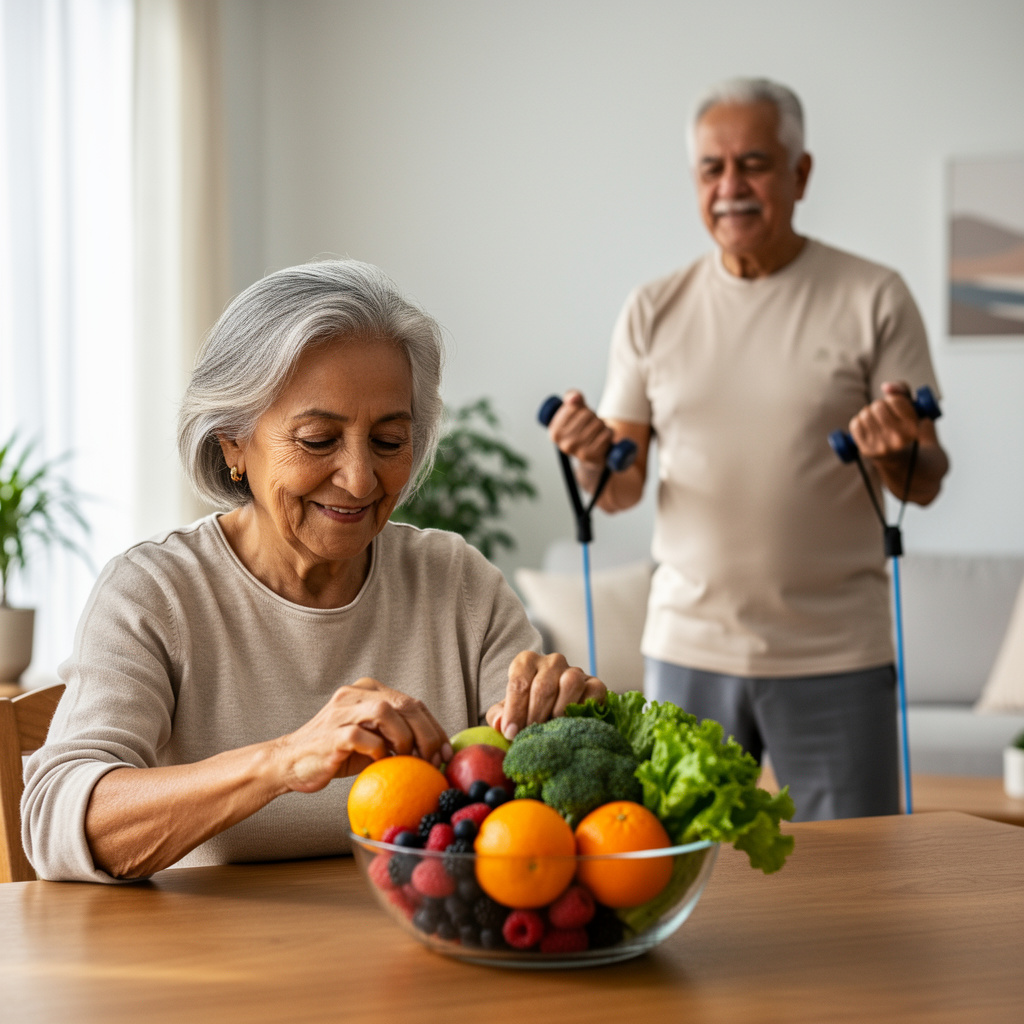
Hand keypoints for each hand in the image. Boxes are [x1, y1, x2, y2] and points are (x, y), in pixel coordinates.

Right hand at [271, 678, 452, 792]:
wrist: (290, 764)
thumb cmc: (336, 755)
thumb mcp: (372, 741)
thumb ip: (397, 736)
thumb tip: (436, 751)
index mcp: (368, 690)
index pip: (413, 702)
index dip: (435, 727)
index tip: (447, 752)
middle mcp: (355, 693)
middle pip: (405, 704)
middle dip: (428, 734)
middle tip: (435, 760)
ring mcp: (342, 710)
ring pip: (386, 711)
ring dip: (406, 739)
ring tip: (410, 760)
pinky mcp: (331, 733)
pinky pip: (363, 736)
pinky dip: (378, 750)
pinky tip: (381, 762)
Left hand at [485, 651, 606, 740]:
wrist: (553, 713)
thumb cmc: (526, 710)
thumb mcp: (507, 712)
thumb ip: (498, 716)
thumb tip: (500, 725)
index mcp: (526, 662)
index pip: (519, 682)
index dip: (515, 710)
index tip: (511, 733)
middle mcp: (552, 661)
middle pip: (543, 686)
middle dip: (535, 716)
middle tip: (530, 736)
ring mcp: (575, 671)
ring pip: (570, 683)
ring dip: (559, 712)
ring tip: (551, 731)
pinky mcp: (595, 684)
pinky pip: (592, 692)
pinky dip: (582, 710)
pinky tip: (572, 724)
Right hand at [547, 390, 614, 466]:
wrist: (591, 453)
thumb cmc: (582, 426)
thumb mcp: (574, 409)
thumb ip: (571, 397)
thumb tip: (574, 398)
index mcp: (555, 432)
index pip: (573, 407)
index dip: (581, 408)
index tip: (578, 417)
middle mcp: (564, 444)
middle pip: (587, 414)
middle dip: (592, 416)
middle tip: (589, 425)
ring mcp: (578, 451)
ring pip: (598, 423)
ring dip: (601, 424)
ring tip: (596, 432)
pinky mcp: (592, 455)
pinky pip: (606, 434)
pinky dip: (608, 433)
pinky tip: (602, 438)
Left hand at [848, 381, 920, 459]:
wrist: (902, 456)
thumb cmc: (905, 425)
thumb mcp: (912, 406)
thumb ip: (902, 390)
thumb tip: (886, 387)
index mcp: (914, 427)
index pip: (895, 401)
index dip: (893, 400)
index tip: (896, 407)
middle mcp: (898, 439)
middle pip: (877, 406)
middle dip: (879, 406)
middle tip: (885, 414)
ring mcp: (881, 446)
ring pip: (865, 414)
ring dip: (868, 413)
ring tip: (877, 421)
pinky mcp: (866, 450)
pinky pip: (855, 425)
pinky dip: (859, 422)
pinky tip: (869, 428)